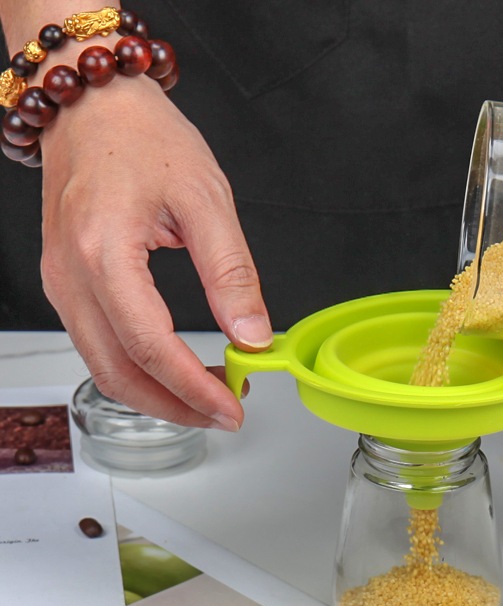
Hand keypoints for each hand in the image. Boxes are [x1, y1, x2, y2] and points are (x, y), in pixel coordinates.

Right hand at [39, 75, 271, 429]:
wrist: (94, 106)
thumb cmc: (145, 139)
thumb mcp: (207, 200)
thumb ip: (232, 273)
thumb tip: (253, 336)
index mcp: (104, 254)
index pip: (152, 348)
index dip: (196, 389)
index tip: (233, 407)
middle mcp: (71, 276)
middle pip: (119, 375)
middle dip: (176, 407)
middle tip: (225, 413)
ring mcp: (61, 283)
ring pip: (104, 369)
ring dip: (157, 396)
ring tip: (208, 397)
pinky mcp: (67, 283)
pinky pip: (98, 345)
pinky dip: (138, 370)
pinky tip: (175, 370)